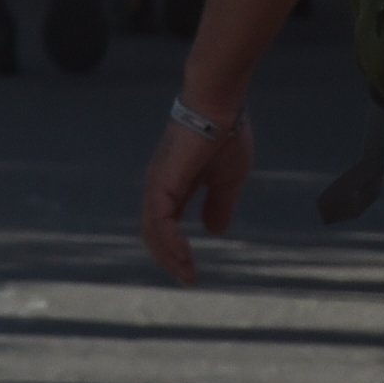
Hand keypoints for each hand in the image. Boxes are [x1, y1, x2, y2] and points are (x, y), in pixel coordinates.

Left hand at [141, 113, 254, 285]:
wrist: (220, 105)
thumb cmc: (227, 132)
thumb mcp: (230, 176)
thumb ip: (221, 203)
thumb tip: (216, 231)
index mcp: (174, 186)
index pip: (168, 224)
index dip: (177, 247)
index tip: (192, 270)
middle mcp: (159, 188)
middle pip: (155, 233)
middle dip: (170, 258)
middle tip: (188, 277)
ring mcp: (157, 186)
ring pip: (153, 231)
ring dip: (168, 255)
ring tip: (187, 272)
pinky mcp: (161, 184)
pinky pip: (159, 222)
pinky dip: (169, 242)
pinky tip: (183, 255)